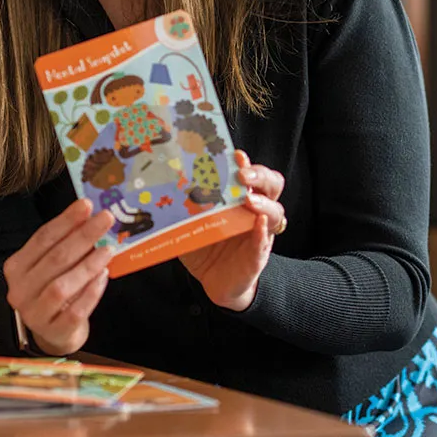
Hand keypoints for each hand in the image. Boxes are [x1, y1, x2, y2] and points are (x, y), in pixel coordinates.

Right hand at [3, 199, 113, 355]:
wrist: (53, 332)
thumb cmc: (54, 289)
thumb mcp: (52, 265)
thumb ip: (65, 243)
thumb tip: (90, 216)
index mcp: (17, 267)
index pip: (42, 238)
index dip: (66, 220)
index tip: (87, 205)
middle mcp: (20, 290)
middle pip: (54, 259)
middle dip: (83, 236)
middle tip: (106, 219)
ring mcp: (35, 314)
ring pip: (61, 286)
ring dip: (87, 265)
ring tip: (108, 249)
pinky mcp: (54, 332)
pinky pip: (75, 312)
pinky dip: (91, 293)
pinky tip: (104, 276)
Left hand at [179, 151, 285, 311]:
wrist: (215, 281)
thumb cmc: (206, 245)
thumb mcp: (192, 221)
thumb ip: (185, 204)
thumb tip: (162, 185)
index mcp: (240, 197)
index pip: (253, 174)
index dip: (247, 163)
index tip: (235, 155)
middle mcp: (255, 211)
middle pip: (272, 185)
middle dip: (259, 175)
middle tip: (242, 174)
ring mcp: (260, 233)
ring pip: (274, 213)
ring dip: (263, 203)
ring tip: (249, 199)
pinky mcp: (257, 256)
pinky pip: (263, 243)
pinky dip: (261, 233)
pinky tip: (256, 224)